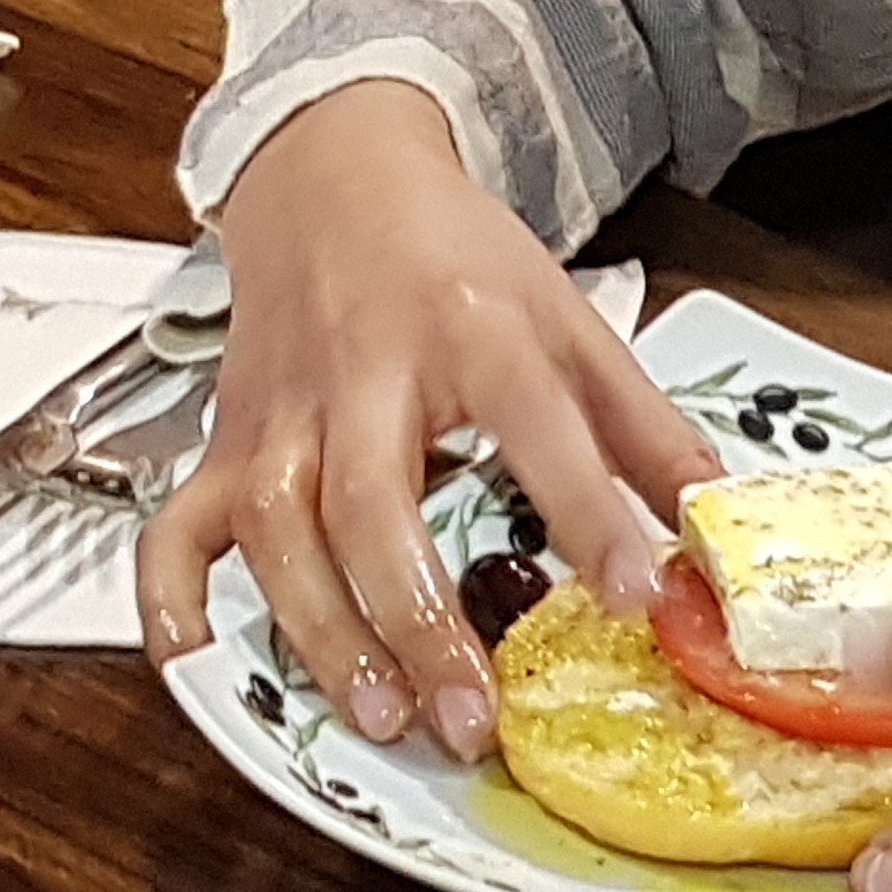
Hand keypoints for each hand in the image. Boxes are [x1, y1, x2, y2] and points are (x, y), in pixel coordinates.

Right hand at [135, 81, 720, 758]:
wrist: (333, 177)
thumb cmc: (454, 260)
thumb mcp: (572, 322)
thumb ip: (647, 429)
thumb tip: (716, 520)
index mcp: (475, 328)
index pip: (537, 426)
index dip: (589, 515)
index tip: (636, 594)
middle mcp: (366, 371)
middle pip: (376, 500)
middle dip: (420, 617)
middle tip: (473, 712)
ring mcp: (282, 412)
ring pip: (277, 528)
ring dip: (323, 631)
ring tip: (382, 714)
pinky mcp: (224, 440)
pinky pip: (175, 526)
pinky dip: (176, 599)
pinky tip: (208, 664)